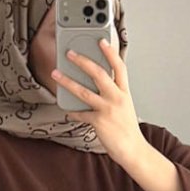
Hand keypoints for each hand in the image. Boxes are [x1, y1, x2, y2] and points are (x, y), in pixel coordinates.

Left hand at [51, 37, 144, 167]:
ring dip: (68, 81)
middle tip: (70, 53)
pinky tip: (67, 109)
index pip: (119, 67)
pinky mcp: (99, 122)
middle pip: (99, 73)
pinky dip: (72, 111)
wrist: (132, 150)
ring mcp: (108, 109)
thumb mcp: (125, 106)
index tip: (101, 40)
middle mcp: (117, 98)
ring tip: (56, 74)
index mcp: (124, 92)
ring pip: (84, 91)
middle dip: (82, 61)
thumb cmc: (127, 129)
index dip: (110, 52)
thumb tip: (96, 84)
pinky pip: (81, 113)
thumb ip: (114, 93)